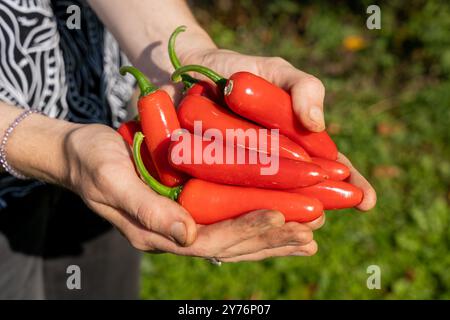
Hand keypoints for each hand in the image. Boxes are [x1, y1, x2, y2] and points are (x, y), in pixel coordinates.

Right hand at [63, 124, 321, 261]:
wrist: (78, 154)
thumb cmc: (92, 161)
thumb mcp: (112, 180)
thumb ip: (146, 210)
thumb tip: (186, 236)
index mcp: (158, 232)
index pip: (211, 238)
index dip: (247, 229)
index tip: (282, 216)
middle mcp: (174, 234)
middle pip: (230, 244)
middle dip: (270, 239)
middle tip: (310, 233)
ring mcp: (181, 224)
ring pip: (233, 238)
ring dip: (270, 237)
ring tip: (307, 236)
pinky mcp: (186, 209)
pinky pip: (226, 220)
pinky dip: (254, 221)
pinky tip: (279, 218)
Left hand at [177, 48, 376, 210]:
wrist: (193, 70)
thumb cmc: (242, 72)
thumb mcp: (278, 72)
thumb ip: (304, 88)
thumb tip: (317, 124)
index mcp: (298, 144)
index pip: (330, 168)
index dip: (351, 185)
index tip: (367, 200)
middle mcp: (276, 165)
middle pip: (303, 192)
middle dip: (317, 207)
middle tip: (319, 216)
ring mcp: (246, 175)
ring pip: (270, 201)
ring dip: (283, 216)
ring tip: (293, 225)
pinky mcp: (213, 179)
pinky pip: (229, 198)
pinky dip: (241, 210)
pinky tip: (250, 221)